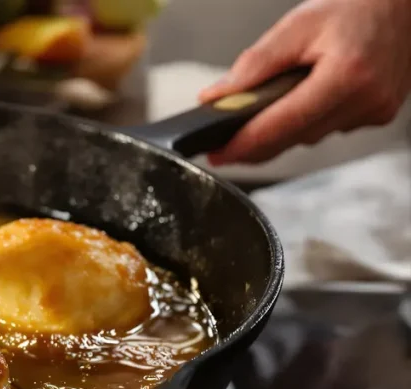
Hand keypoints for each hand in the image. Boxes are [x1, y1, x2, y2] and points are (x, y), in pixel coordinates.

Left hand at [197, 0, 410, 164]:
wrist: (402, 4)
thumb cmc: (356, 5)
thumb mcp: (297, 26)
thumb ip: (255, 65)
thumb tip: (216, 98)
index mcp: (347, 75)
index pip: (283, 124)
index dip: (244, 144)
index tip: (217, 154)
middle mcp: (366, 100)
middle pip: (294, 138)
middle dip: (255, 142)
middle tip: (221, 143)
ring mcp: (375, 111)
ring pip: (309, 137)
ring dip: (281, 130)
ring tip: (258, 113)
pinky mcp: (378, 114)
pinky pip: (328, 128)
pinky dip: (307, 120)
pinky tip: (300, 101)